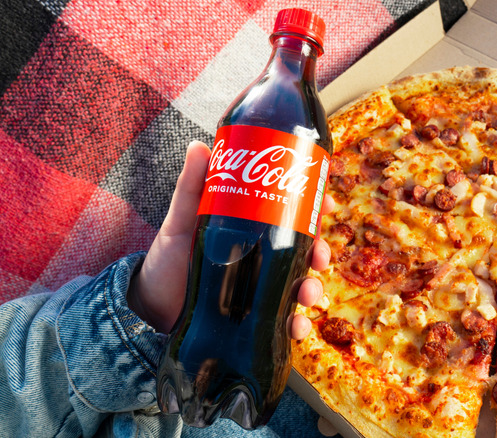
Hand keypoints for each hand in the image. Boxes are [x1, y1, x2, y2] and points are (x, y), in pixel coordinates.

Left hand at [127, 140, 332, 336]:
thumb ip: (190, 188)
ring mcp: (261, 287)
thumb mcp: (180, 222)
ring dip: (312, 289)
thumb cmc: (165, 261)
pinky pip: (284, 320)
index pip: (292, 213)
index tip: (326, 201)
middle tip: (320, 255)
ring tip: (306, 295)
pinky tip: (294, 327)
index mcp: (251, 229)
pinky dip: (296, 325)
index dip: (314, 206)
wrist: (148, 308)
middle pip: (304, 250)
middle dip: (320, 251)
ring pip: (300, 284)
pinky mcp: (256, 317)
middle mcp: (262, 257)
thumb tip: (198, 147)